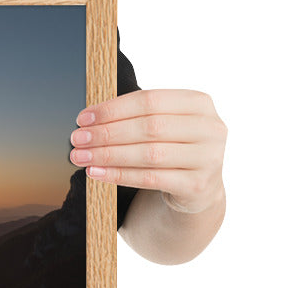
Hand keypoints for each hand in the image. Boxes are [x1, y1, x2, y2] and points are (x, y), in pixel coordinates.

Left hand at [70, 89, 226, 213]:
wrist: (198, 187)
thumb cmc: (172, 147)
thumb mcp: (163, 124)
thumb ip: (135, 116)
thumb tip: (87, 121)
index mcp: (199, 103)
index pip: (149, 100)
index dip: (113, 109)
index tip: (83, 118)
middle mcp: (210, 128)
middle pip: (149, 127)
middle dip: (107, 133)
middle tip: (77, 139)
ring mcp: (209, 158)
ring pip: (149, 154)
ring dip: (108, 155)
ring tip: (81, 156)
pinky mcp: (198, 185)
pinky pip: (151, 178)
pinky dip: (119, 175)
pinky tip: (96, 173)